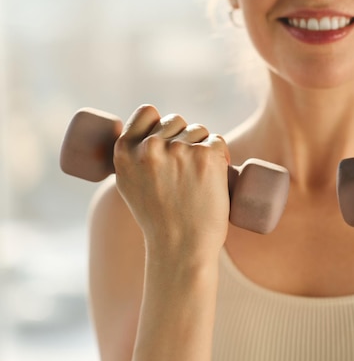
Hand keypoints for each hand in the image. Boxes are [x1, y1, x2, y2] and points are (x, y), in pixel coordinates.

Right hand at [113, 105, 230, 261]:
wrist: (180, 248)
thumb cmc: (159, 222)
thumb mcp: (131, 187)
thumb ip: (134, 162)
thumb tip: (145, 139)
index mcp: (125, 151)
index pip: (147, 112)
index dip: (160, 122)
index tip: (168, 137)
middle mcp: (150, 146)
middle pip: (176, 121)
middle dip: (185, 137)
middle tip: (188, 168)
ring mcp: (179, 150)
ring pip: (199, 131)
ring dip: (204, 146)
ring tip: (201, 176)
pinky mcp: (206, 156)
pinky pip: (218, 141)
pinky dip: (222, 154)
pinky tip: (218, 172)